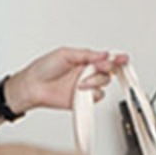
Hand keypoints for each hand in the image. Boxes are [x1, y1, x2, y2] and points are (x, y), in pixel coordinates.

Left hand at [5, 47, 128, 114]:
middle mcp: (86, 73)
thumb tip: (103, 54)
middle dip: (106, 69)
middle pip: (108, 71)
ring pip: (103, 84)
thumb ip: (86, 54)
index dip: (116, 58)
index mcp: (84, 60)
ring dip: (95, 82)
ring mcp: (84, 87)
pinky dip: (91, 94)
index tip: (122, 59)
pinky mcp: (81, 100)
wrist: (32, 87)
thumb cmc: (43, 69)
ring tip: (81, 83)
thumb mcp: (65, 54)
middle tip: (99, 67)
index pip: (105, 58)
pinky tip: (81, 91)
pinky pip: (95, 97)